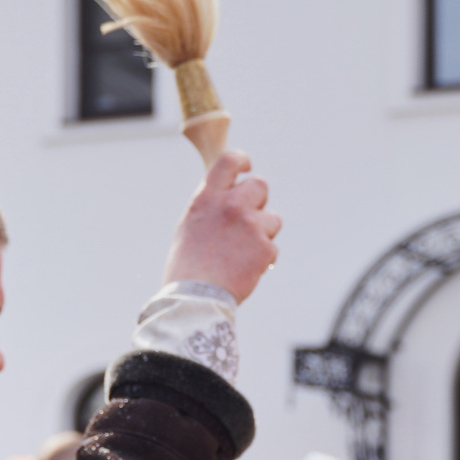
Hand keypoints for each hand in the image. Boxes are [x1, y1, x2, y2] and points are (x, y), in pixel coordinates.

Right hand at [163, 151, 281, 303]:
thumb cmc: (186, 267)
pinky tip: (246, 269)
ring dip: (264, 233)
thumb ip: (211, 205)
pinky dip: (263, 259)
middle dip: (258, 201)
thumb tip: (227, 195)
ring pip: (273, 218)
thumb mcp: (190, 225)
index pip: (230, 161)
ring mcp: (250, 225)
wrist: (194, 298)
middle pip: (260, 185)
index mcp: (207, 198)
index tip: (247, 168)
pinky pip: (272, 247)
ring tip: (244, 253)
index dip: (242, 161)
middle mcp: (231, 205)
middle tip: (248, 220)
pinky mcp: (264, 248)